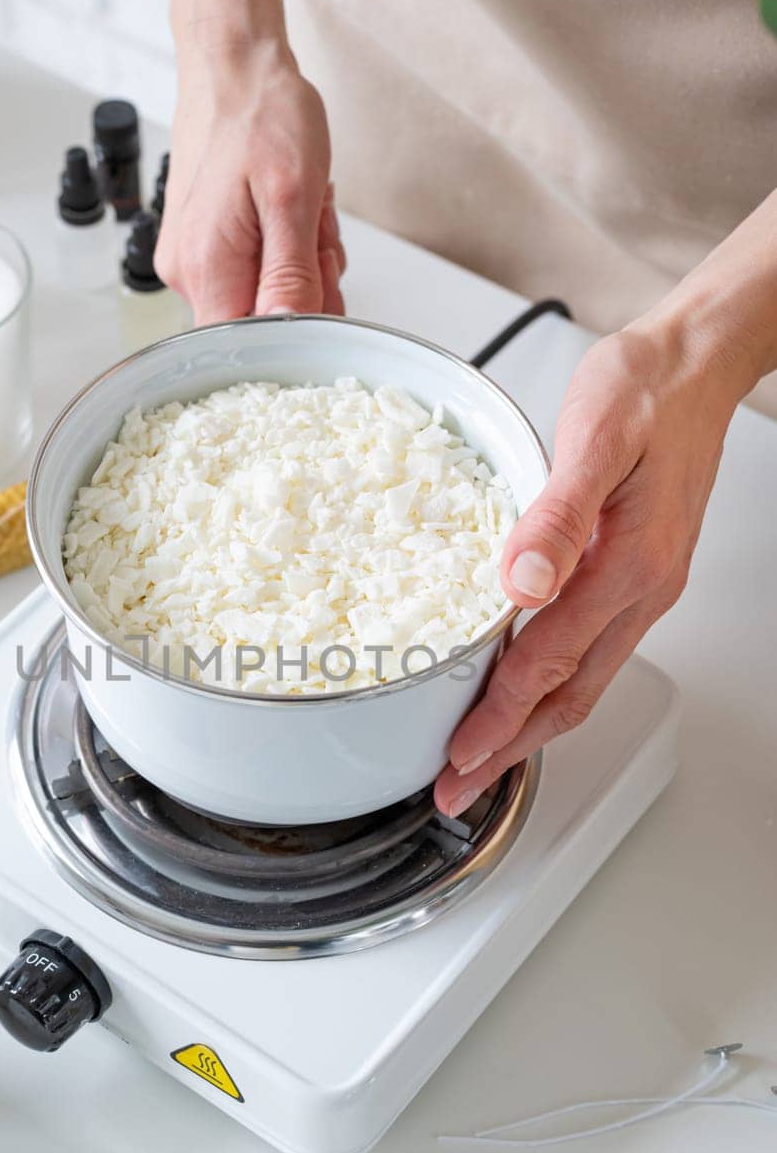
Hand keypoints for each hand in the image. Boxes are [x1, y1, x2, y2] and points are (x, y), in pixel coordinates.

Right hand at [155, 41, 345, 322]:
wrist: (233, 67)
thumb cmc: (262, 115)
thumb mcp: (294, 197)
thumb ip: (291, 274)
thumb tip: (292, 330)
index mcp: (207, 269)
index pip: (250, 349)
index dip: (295, 330)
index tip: (318, 286)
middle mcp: (188, 275)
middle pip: (262, 324)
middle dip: (306, 284)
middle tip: (314, 228)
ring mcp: (193, 263)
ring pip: (265, 296)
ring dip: (299, 260)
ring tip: (302, 206)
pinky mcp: (203, 249)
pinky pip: (255, 271)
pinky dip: (282, 247)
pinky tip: (288, 210)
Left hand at [434, 322, 745, 816]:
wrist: (696, 364)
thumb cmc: (645, 389)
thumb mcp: (595, 435)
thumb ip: (557, 514)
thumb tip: (521, 582)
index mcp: (627, 565)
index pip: (548, 665)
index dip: (498, 719)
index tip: (456, 758)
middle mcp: (640, 590)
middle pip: (569, 698)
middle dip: (509, 750)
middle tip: (457, 788)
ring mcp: (642, 587)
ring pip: (582, 681)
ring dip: (529, 726)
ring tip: (480, 756)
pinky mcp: (635, 573)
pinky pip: (590, 649)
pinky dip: (550, 684)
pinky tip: (519, 686)